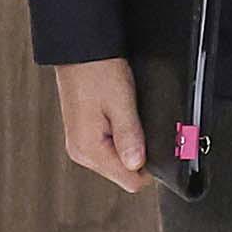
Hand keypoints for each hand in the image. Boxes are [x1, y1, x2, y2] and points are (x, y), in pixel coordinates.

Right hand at [52, 59, 150, 194]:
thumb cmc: (96, 70)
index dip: (149, 167)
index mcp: (88, 149)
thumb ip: (130, 137)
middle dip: (139, 153)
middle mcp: (80, 151)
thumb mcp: (121, 102)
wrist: (78, 49)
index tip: (154, 143)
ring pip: (117, 160)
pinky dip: (120, 135)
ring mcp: (80, 144)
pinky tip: (118, 113)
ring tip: (126, 113)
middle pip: (124, 173)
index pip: (130, 181)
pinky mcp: (82, 135)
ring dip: (129, 143)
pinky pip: (109, 147)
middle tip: (139, 122)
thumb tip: (138, 165)